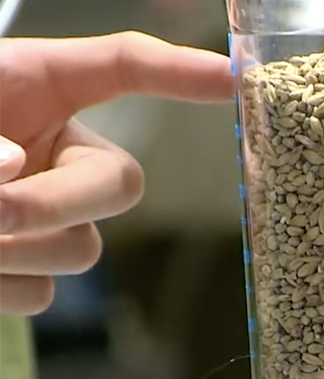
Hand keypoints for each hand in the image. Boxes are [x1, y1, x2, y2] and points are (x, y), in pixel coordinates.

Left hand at [0, 32, 233, 314]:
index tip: (232, 79)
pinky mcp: (28, 278)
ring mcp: (49, 223)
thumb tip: (15, 173)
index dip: (178, 73)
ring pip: (82, 250)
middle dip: (60, 204)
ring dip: (19, 250)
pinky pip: (42, 296)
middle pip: (120, 185)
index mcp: (38, 94)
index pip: (122, 71)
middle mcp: (57, 160)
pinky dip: (1, 290)